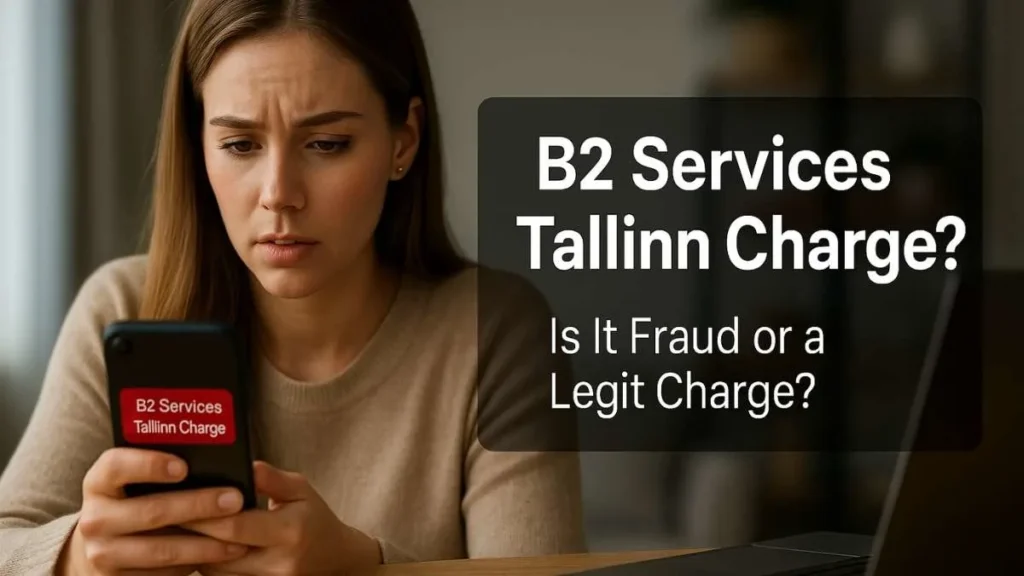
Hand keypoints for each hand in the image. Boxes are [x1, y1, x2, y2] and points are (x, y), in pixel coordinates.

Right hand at [59, 447, 248, 575]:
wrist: (106, 548)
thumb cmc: (136, 502)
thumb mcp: (138, 483)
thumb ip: (168, 471)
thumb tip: (218, 465)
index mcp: (99, 483)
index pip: (115, 466)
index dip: (149, 464)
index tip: (184, 467)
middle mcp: (95, 518)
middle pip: (151, 511)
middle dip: (198, 506)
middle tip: (235, 500)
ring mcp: (102, 553)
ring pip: (162, 550)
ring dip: (206, 544)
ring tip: (239, 536)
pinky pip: (163, 573)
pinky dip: (197, 563)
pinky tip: (224, 554)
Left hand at [183, 461, 381, 575]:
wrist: (334, 559)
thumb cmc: (315, 518)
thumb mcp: (301, 489)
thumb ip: (272, 478)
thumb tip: (246, 464)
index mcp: (290, 532)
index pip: (236, 527)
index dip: (204, 515)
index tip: (180, 500)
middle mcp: (277, 563)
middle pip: (218, 552)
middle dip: (189, 533)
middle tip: (162, 514)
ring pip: (214, 571)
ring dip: (192, 551)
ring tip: (171, 529)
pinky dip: (204, 562)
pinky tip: (190, 546)